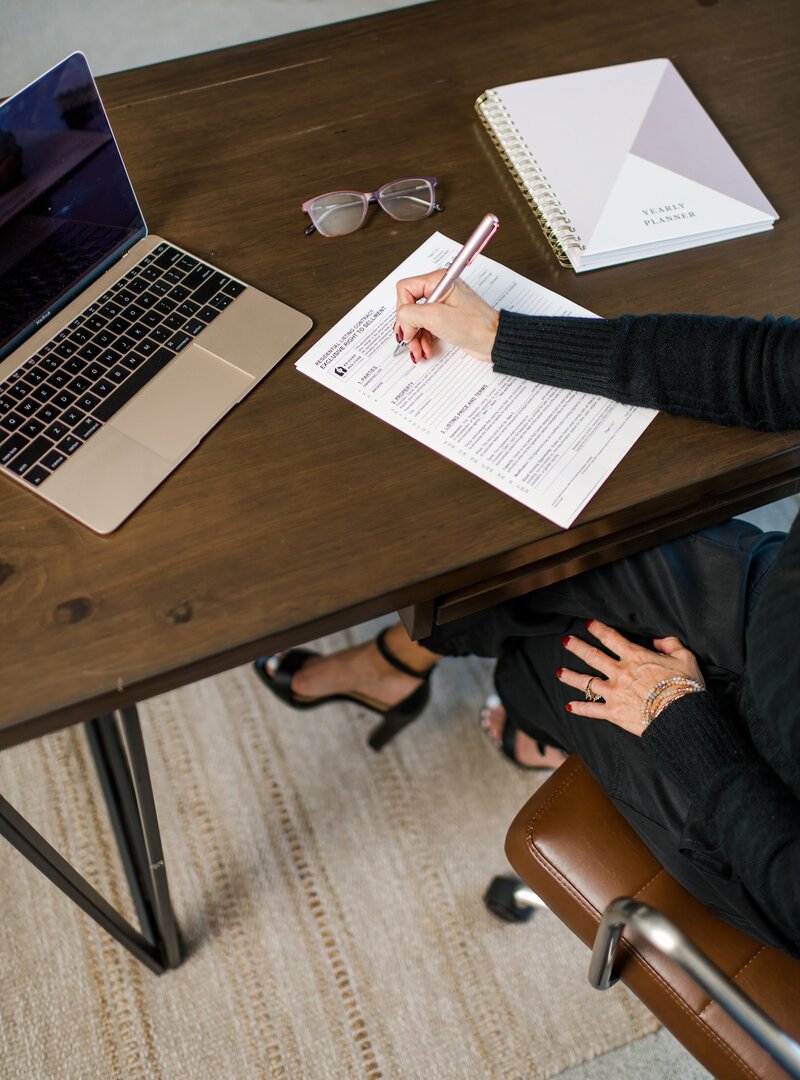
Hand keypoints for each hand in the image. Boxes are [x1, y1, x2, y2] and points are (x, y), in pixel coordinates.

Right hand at [395, 271, 499, 362]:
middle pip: (409, 306)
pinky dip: (423, 339)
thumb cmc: (475, 325)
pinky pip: (426, 327)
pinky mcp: (445, 318)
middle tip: (410, 341)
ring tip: (419, 351)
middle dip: (409, 327)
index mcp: (438, 280)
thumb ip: (411, 315)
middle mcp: (439, 289)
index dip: (403, 310)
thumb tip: (401, 321)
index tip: (408, 328)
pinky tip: (425, 350)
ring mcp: (442, 304)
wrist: (494, 340)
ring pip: (416, 319)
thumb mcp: (437, 317)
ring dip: (415, 337)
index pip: (405, 289)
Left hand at [557, 620, 704, 735]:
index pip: (612, 638)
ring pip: (586, 682)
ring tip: (559, 672)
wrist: (680, 717)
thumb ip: (671, 644)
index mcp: (635, 657)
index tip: (589, 624)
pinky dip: (579, 708)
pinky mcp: (613, 712)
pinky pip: (592, 710)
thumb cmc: (685, 687)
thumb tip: (658, 639)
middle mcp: (620, 672)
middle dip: (577, 647)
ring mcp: (614, 692)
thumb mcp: (685, 658)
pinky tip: (569, 706)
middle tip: (565, 641)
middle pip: (592, 656)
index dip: (599, 629)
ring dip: (571, 676)